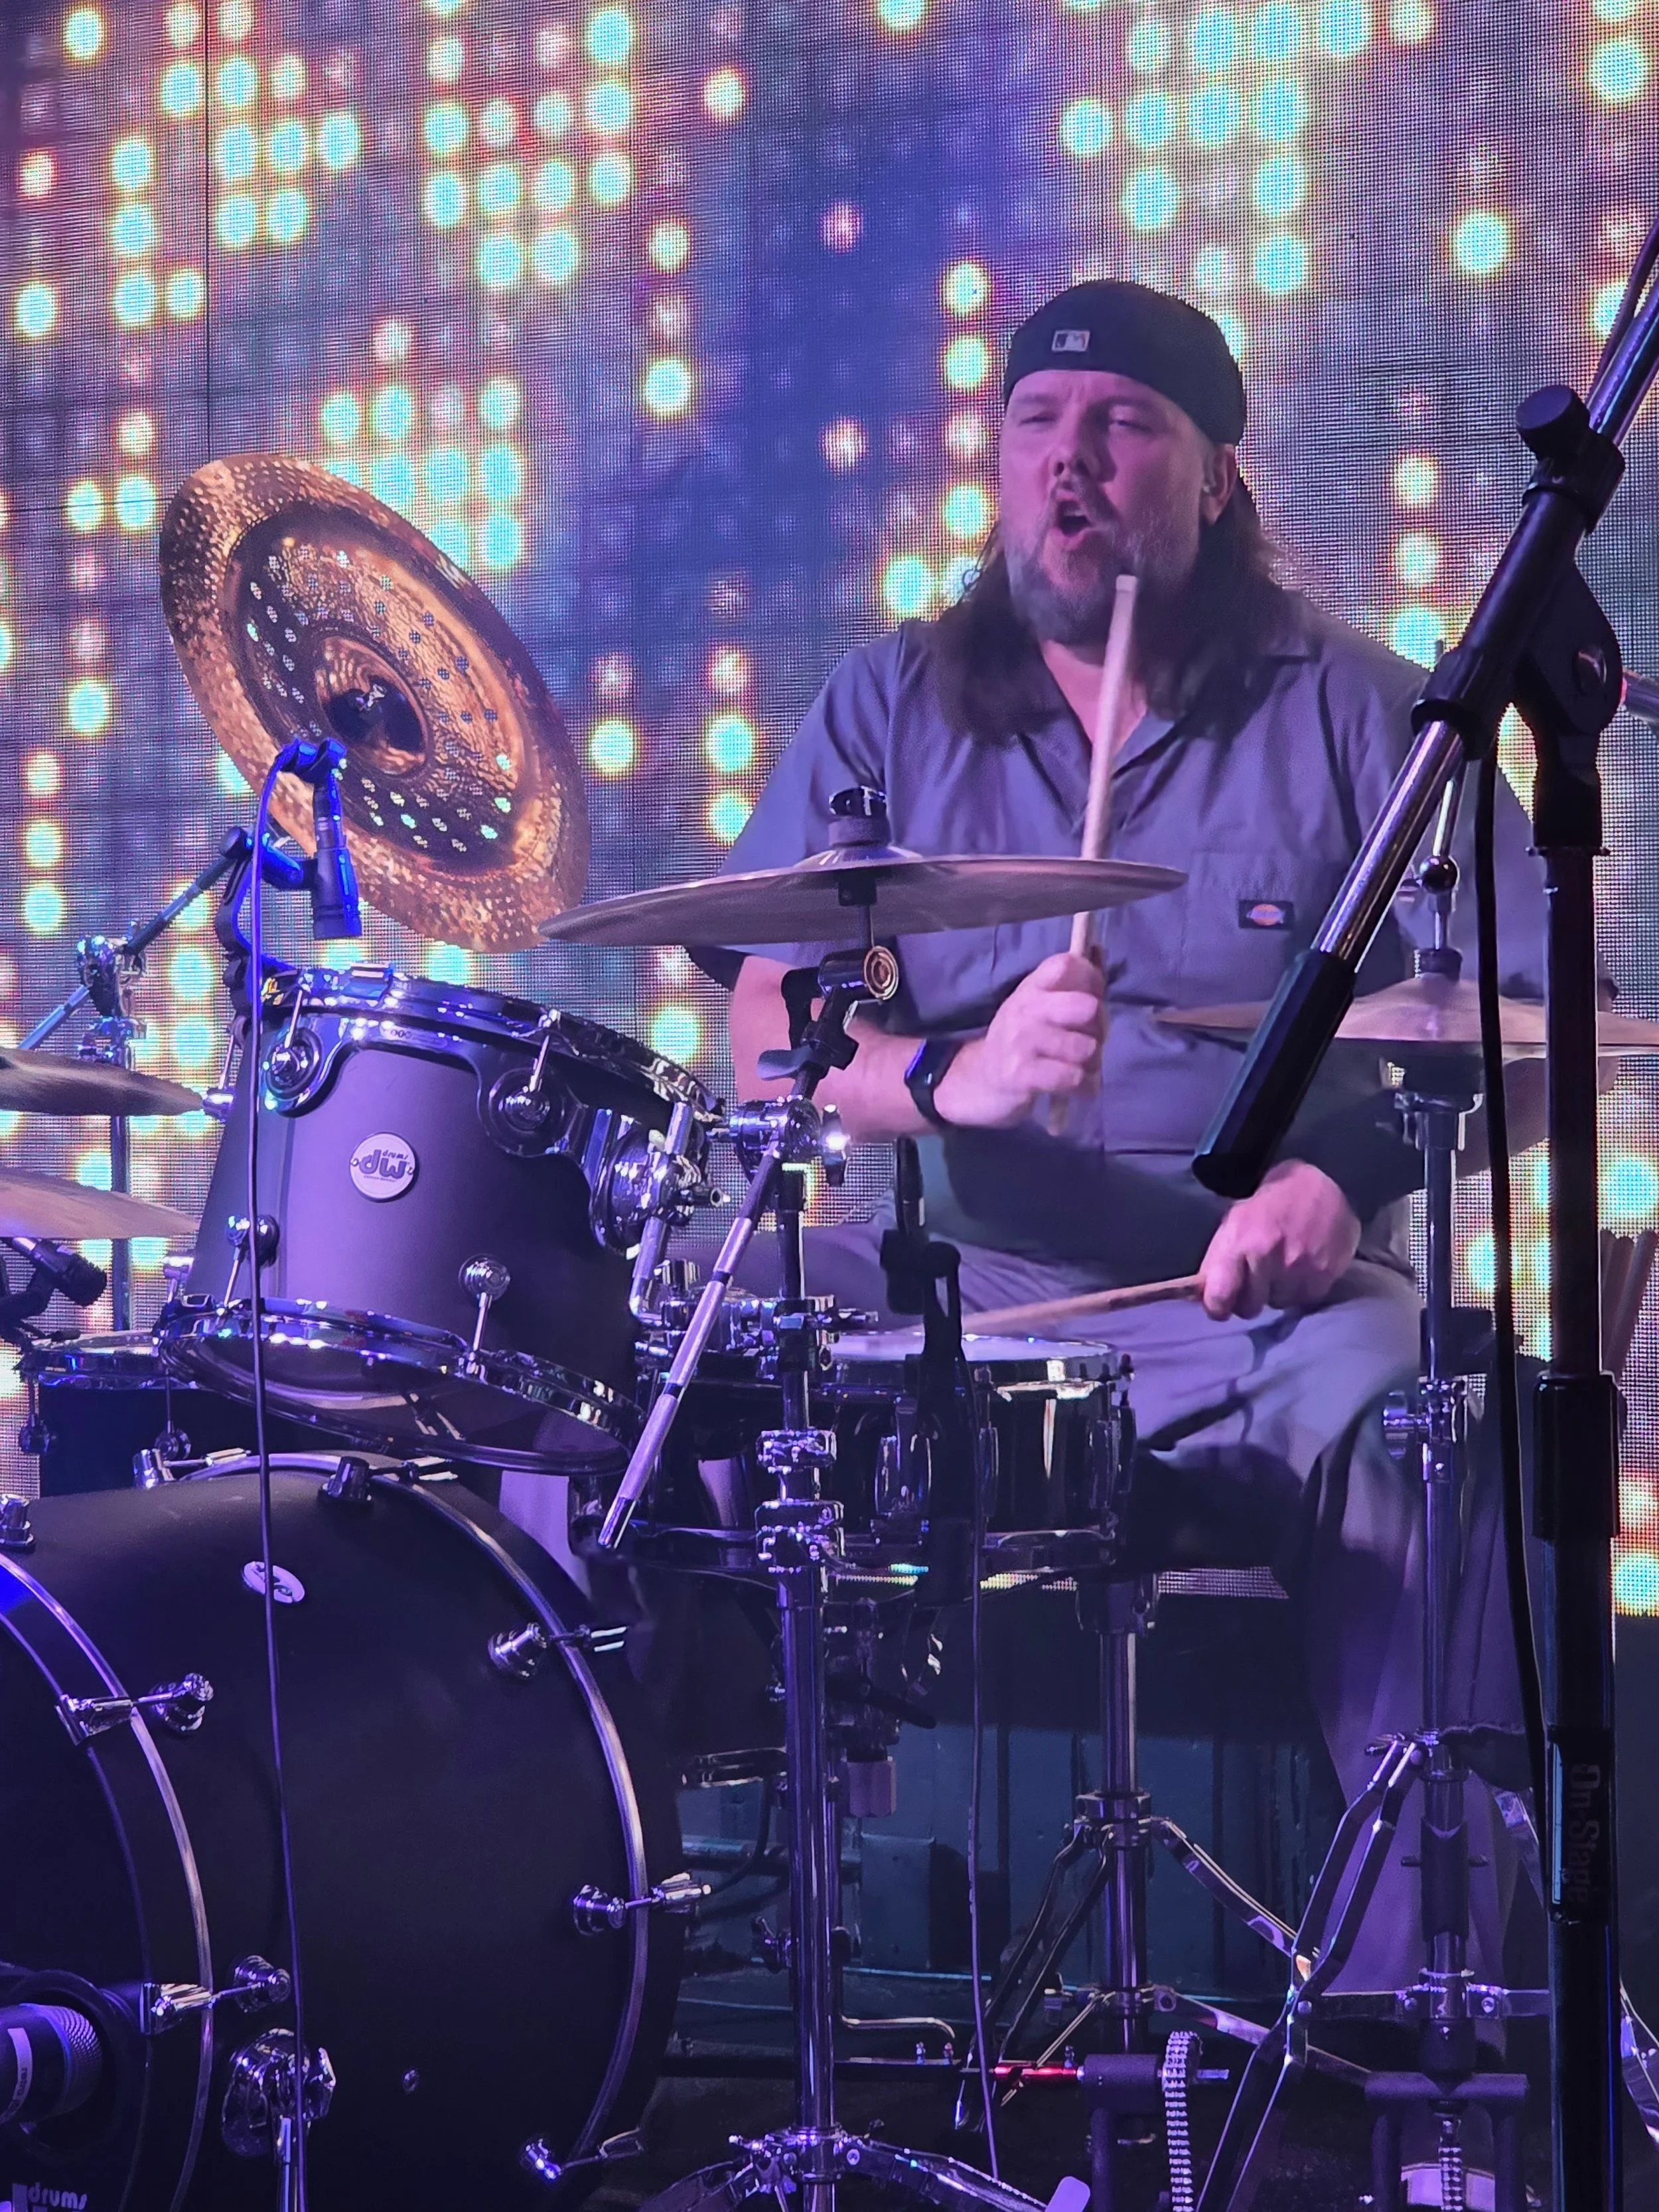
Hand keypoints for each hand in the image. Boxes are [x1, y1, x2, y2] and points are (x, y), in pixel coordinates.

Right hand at [932, 953, 1104, 1128]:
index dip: (1092, 979)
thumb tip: (1096, 949)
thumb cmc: (1020, 1040)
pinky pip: (1072, 1077)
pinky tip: (1078, 1088)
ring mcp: (1021, 1041)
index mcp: (1031, 988)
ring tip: (1082, 1068)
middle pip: (1086, 1006)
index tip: (1094, 999)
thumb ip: (1071, 982)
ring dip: (1093, 1063)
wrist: (977, 1080)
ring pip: (1086, 1048)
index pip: (1067, 964)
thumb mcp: (1039, 1006)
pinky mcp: (1021, 1075)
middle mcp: (1024, 1008)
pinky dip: (1085, 1087)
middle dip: (1100, 1028)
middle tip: (1090, 1040)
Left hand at [1198, 1160, 1360, 1320]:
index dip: (1217, 1307)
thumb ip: (1217, 1261)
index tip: (1220, 1307)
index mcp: (1239, 1242)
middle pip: (1250, 1307)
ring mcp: (1298, 1266)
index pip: (1220, 1295)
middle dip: (1250, 1298)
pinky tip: (1303, 1267)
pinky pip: (1305, 1299)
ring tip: (1284, 1267)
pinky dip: (1302, 1289)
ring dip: (1278, 1292)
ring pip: (1279, 1304)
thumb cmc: (1268, 1206)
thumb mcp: (1233, 1224)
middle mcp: (1268, 1256)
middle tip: (1258, 1279)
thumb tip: (1201, 1298)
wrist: (1317, 1184)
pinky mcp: (1325, 1272)